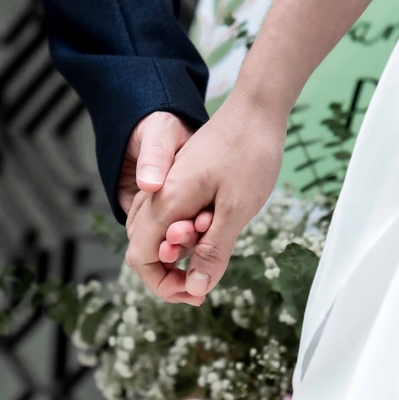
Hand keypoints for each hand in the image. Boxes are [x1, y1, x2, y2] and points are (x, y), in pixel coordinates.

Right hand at [125, 90, 285, 301]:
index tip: (197, 292)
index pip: (142, 258)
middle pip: (143, 247)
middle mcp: (158, 194)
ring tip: (217, 237)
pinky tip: (214, 222)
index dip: (164, 284)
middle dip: (171, 271)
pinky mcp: (181, 178)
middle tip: (210, 273)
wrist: (257, 107)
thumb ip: (213, 250)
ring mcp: (167, 183)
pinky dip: (187, 229)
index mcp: (166, 202)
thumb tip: (196, 288)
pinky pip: (170, 213)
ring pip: (156, 230)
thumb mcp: (236, 209)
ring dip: (182, 248)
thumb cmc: (249, 153)